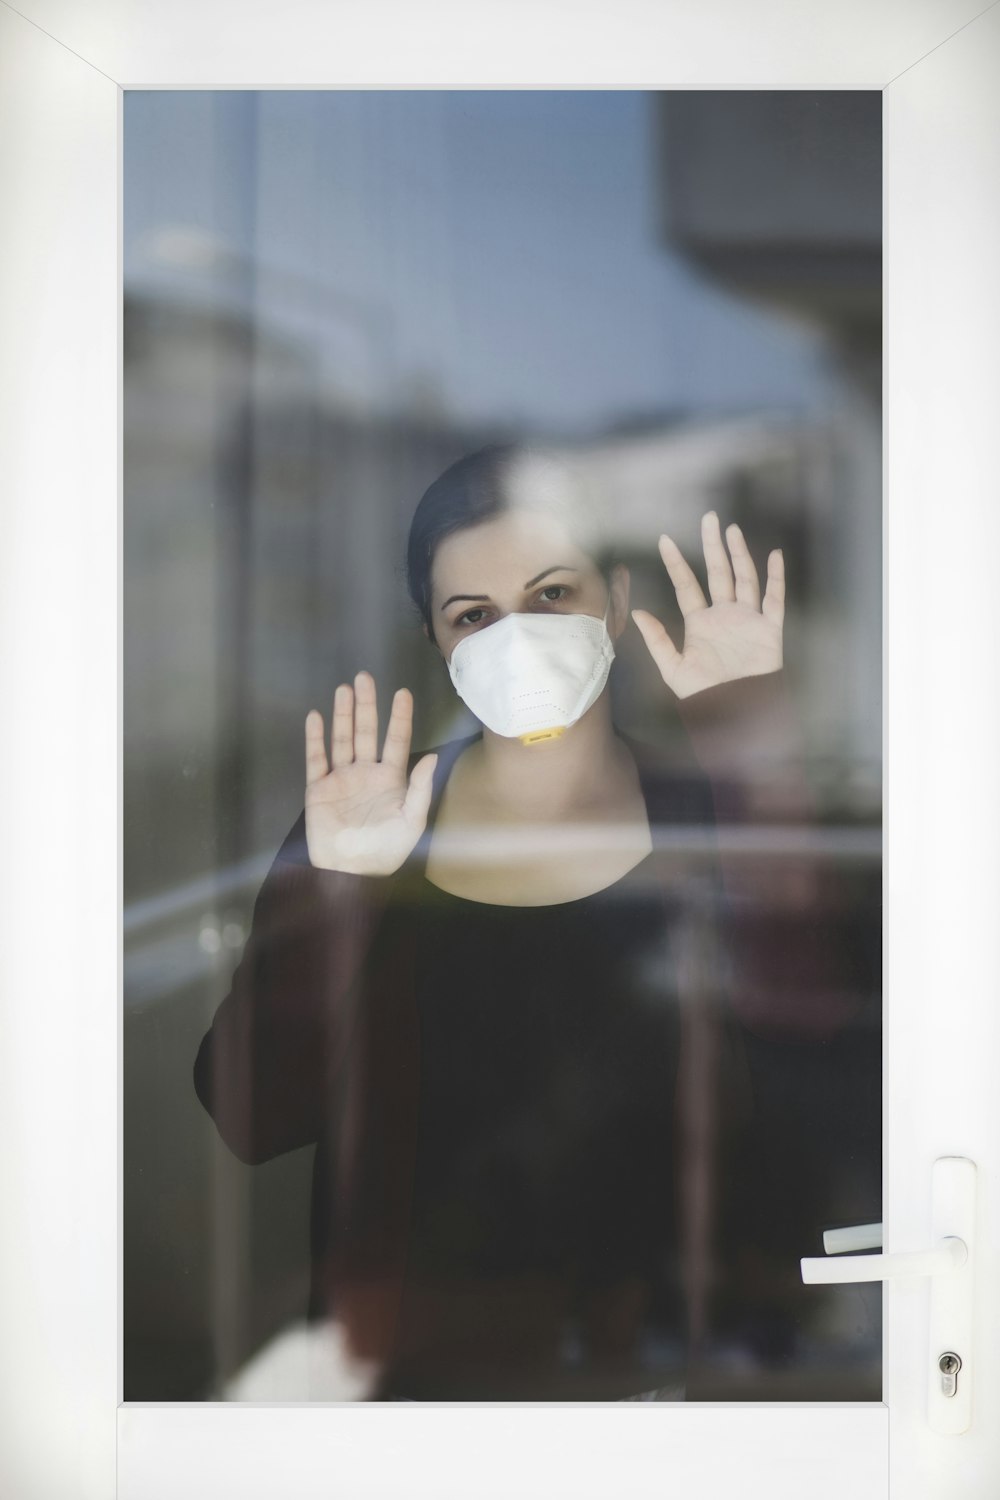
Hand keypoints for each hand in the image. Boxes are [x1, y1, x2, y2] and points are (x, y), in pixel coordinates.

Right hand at [304, 671, 437, 874]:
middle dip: (367, 705)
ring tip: (344, 689)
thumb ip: (420, 789)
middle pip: (366, 732)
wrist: (350, 872)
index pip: (397, 741)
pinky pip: (316, 758)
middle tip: (365, 677)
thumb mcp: (411, 822)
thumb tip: (431, 758)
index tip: (403, 693)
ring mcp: (342, 779)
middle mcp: (366, 774)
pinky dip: (315, 738)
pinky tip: (316, 717)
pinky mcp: (319, 789)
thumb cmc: (385, 852)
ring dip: (343, 715)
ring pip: (342, 739)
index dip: (400, 718)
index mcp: (391, 780)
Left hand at [631, 512, 783, 699]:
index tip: (665, 540)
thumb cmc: (705, 696)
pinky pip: (774, 599)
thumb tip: (639, 613)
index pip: (686, 586)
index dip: (676, 563)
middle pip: (718, 573)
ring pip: (744, 579)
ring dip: (739, 554)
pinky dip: (775, 578)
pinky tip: (773, 556)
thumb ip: (658, 640)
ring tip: (731, 530)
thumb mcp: (674, 669)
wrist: (735, 714)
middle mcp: (723, 615)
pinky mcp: (769, 629)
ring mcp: (747, 620)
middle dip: (712, 546)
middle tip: (709, 518)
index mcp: (699, 623)